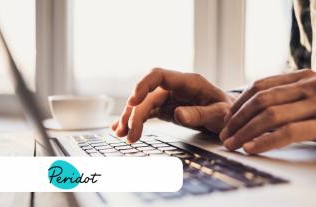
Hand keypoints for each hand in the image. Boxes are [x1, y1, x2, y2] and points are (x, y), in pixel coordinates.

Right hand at [111, 68, 234, 142]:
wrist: (230, 117)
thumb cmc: (228, 112)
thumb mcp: (220, 113)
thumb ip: (200, 113)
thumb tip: (178, 115)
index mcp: (188, 82)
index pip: (158, 75)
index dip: (143, 85)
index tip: (133, 101)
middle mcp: (174, 88)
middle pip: (147, 95)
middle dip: (135, 113)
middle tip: (128, 134)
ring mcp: (169, 98)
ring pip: (144, 105)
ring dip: (131, 118)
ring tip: (122, 135)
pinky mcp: (166, 109)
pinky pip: (147, 113)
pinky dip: (136, 121)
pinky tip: (124, 129)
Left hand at [220, 69, 315, 153]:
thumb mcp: (311, 99)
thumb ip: (288, 99)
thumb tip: (252, 114)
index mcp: (304, 77)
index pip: (260, 86)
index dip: (239, 103)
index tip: (226, 118)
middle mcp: (311, 85)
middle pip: (261, 100)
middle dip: (237, 119)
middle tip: (224, 135)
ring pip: (269, 115)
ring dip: (244, 131)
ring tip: (231, 144)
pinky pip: (288, 132)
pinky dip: (264, 141)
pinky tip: (250, 148)